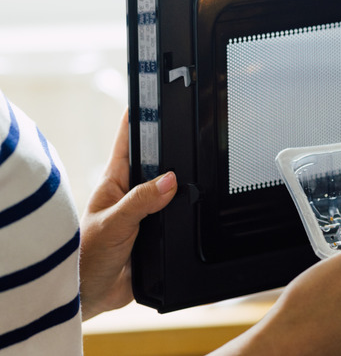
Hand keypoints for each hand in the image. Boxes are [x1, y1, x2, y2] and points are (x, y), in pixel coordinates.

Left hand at [79, 110, 176, 319]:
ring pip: (170, 191)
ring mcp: (145, 213)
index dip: (137, 120)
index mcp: (114, 183)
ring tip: (198, 172)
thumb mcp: (115, 222)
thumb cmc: (86, 257)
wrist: (92, 296)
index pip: (127, 142)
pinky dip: (187, 214)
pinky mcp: (157, 233)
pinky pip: (178, 217)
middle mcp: (131, 195)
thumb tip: (170, 180)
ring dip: (182, 188)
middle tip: (188, 133)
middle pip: (156, 164)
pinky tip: (196, 209)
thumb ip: (142, 200)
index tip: (150, 99)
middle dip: (171, 152)